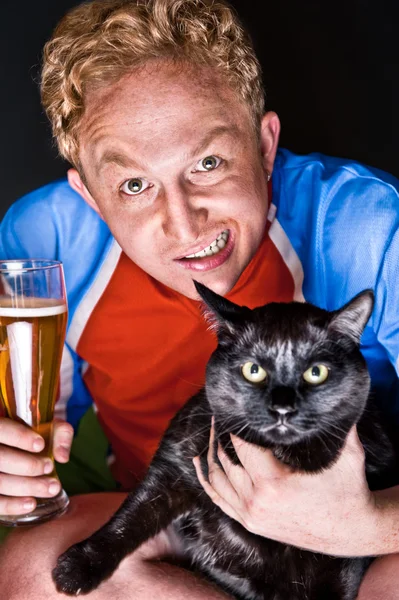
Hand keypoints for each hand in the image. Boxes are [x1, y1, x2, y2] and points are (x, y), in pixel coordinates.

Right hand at [0, 418, 72, 515]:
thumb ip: (59, 433)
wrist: (21, 445)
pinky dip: (12, 505)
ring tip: (51, 487)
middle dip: (28, 466)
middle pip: (1, 458)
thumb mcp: (49, 425)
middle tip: (49, 467)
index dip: (19, 437)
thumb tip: (62, 457)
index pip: (2, 429)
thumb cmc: (36, 435)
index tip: (40, 445)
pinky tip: (31, 503)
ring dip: (26, 487)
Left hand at [194, 424, 380, 556]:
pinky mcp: (251, 523)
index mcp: (273, 483)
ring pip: (217, 479)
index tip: (233, 408)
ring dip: (211, 453)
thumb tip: (332, 395)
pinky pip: (219, 499)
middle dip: (220, 435)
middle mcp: (256, 502)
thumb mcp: (347, 455)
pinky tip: (199, 461)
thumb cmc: (349, 490)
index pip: (242, 445)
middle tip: (220, 415)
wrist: (352, 531)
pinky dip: (206, 480)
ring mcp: (251, 515)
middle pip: (225, 460)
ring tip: (213, 431)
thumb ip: (340, 424)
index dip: (235, 425)